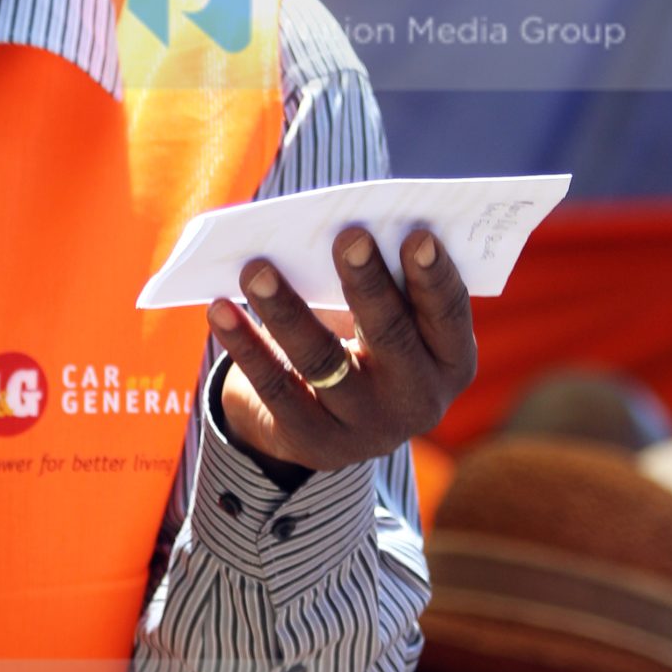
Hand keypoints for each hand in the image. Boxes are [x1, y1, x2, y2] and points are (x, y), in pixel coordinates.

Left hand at [210, 227, 475, 473]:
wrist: (334, 425)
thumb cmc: (371, 345)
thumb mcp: (394, 322)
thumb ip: (388, 284)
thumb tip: (344, 228)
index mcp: (451, 362)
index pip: (447, 314)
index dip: (434, 276)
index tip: (418, 235)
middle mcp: (418, 401)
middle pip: (390, 335)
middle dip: (367, 282)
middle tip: (347, 234)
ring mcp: (366, 428)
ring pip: (322, 361)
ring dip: (287, 309)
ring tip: (257, 269)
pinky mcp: (314, 443)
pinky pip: (274, 388)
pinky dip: (245, 345)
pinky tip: (220, 309)